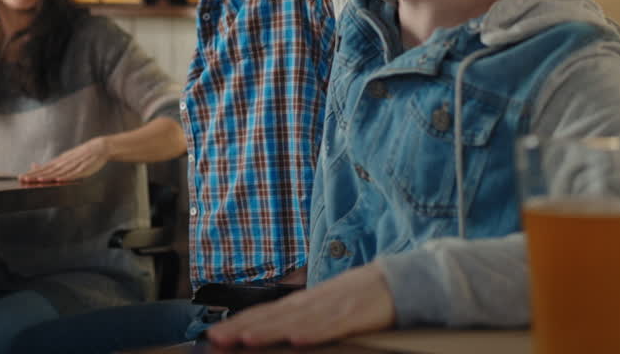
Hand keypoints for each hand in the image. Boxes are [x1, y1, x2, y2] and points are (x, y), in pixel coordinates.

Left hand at [20, 137, 111, 182]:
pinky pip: (72, 174)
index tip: (21, 177)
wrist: (99, 148)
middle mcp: (64, 163)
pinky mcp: (82, 169)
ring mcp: (73, 166)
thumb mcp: (66, 157)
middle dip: (35, 175)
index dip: (32, 172)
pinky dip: (64, 177)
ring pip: (58, 173)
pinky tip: (58, 179)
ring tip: (37, 180)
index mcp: (60, 160)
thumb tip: (39, 166)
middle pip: (48, 170)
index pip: (43, 168)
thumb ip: (53, 164)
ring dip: (47, 176)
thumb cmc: (82, 155)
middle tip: (24, 179)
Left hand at [206, 262, 394, 346]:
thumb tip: (279, 331)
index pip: (268, 312)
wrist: (403, 280)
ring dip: (269, 330)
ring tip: (245, 339)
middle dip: (243, 328)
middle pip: (274, 316)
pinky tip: (296, 339)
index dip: (242, 323)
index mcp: (308, 300)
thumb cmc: (365, 297)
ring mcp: (335, 306)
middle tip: (216, 339)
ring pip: (296, 320)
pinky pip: (332, 325)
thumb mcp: (330, 305)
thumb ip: (305, 317)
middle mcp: (316, 301)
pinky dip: (313, 332)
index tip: (216, 333)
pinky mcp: (356, 314)